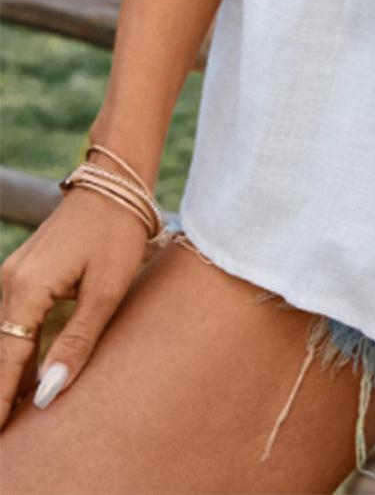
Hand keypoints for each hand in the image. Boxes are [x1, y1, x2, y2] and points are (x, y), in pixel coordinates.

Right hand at [0, 184, 150, 426]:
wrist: (114, 184)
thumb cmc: (117, 232)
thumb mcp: (107, 290)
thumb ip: (77, 342)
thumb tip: (47, 394)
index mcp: (25, 289)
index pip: (3, 361)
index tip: (0, 436)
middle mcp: (8, 284)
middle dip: (1, 391)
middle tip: (12, 432)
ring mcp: (11, 278)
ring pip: (3, 340)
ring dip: (10, 374)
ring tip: (19, 415)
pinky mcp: (22, 277)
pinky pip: (12, 324)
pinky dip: (18, 353)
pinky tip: (28, 381)